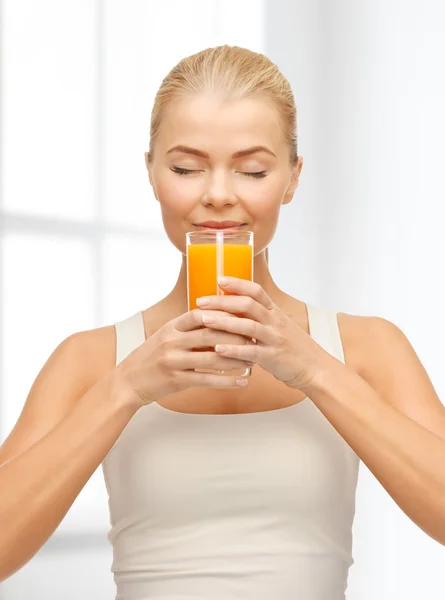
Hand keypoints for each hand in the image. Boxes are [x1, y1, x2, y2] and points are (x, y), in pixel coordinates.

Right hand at [114, 308, 252, 406]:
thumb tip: (219, 320)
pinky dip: (227, 381)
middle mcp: (171, 341)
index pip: (200, 314)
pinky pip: (206, 380)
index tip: (242, 317)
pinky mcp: (175, 380)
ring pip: (211, 358)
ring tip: (253, 361)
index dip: (223, 314)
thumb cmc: (151, 357)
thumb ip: (189, 329)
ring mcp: (173, 361)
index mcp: (171, 327)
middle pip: (209, 334)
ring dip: (235, 360)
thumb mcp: (167, 337)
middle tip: (254, 339)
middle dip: (235, 336)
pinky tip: (241, 381)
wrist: (128, 381)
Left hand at [195, 276, 328, 391]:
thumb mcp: (280, 327)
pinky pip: (251, 351)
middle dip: (222, 301)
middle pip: (247, 305)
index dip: (238, 283)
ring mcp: (274, 339)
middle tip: (201, 301)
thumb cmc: (294, 349)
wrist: (316, 368)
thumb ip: (262, 318)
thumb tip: (237, 310)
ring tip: (204, 320)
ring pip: (247, 326)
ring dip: (223, 322)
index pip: (256, 291)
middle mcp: (275, 322)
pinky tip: (217, 349)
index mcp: (275, 312)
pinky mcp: (272, 357)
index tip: (220, 279)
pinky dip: (233, 350)